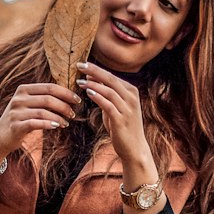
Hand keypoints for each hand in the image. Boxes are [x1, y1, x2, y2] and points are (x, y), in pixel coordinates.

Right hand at [0, 82, 80, 163]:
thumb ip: (43, 98)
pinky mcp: (16, 126)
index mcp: (23, 89)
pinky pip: (36, 123)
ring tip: (66, 123)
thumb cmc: (20, 119)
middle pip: (48, 99)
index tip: (77, 100)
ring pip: (43, 112)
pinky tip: (57, 126)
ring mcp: (16, 112)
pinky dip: (49, 124)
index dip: (66, 93)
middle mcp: (19, 98)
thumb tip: (68, 95)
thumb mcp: (29, 105)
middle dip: (64, 106)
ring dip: (59, 117)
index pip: (49, 87)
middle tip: (73, 114)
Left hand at [75, 62, 155, 176]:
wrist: (134, 148)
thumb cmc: (122, 127)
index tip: (82, 64)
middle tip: (79, 65)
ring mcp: (128, 109)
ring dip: (93, 85)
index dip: (96, 69)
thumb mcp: (114, 107)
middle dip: (94, 71)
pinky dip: (98, 98)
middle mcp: (131, 98)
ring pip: (109, 91)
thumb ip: (105, 94)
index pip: (112, 76)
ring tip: (79, 81)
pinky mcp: (122, 120)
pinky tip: (88, 93)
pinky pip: (108, 105)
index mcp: (131, 92)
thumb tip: (91, 79)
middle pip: (110, 79)